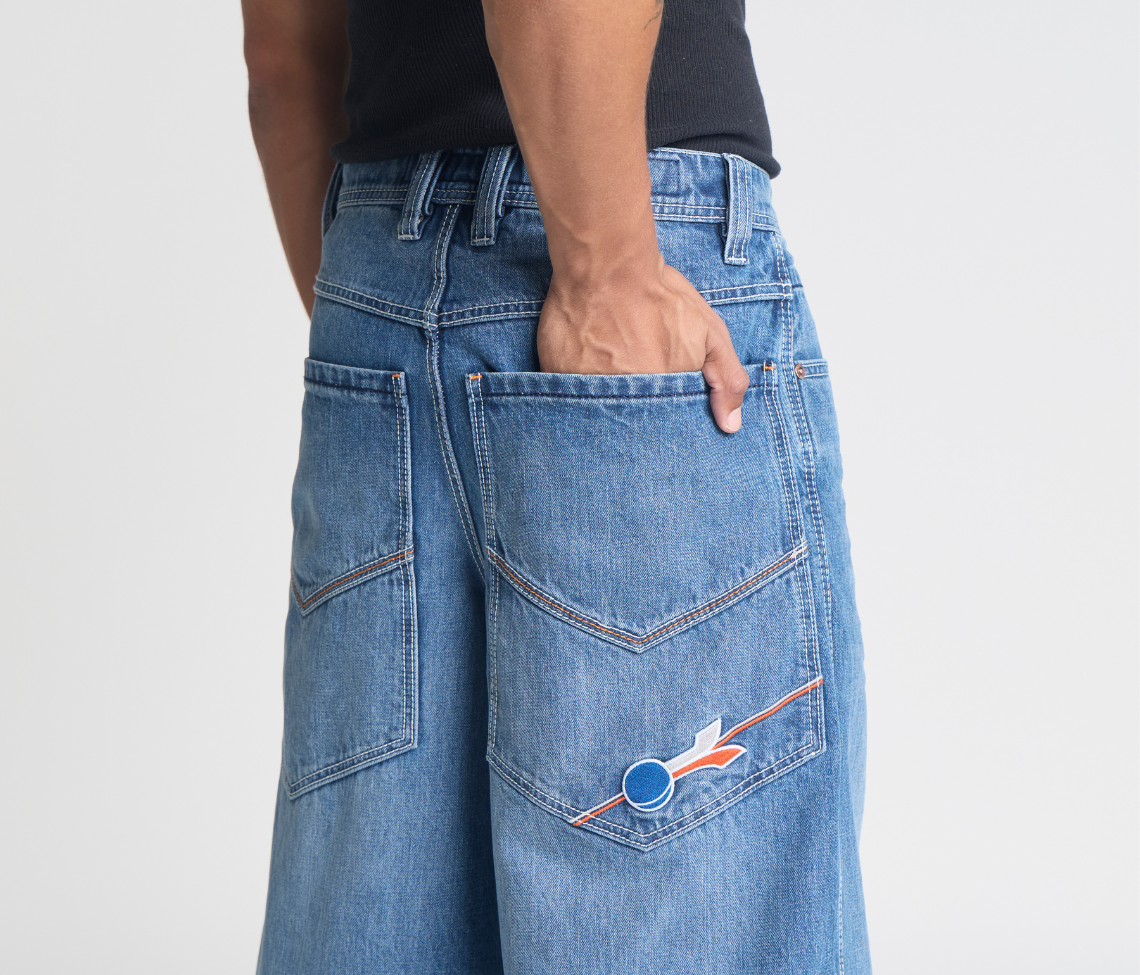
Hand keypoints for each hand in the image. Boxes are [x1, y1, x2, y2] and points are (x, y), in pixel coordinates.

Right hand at [537, 251, 750, 432]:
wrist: (607, 266)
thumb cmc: (659, 295)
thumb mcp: (709, 332)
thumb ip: (726, 380)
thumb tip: (731, 427)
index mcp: (662, 397)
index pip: (663, 428)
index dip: (662, 418)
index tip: (659, 398)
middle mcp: (624, 402)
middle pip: (629, 425)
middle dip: (633, 411)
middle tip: (632, 375)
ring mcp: (588, 393)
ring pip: (597, 414)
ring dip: (603, 403)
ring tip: (609, 369)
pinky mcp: (558, 379)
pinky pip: (567, 398)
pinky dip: (575, 391)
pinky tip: (584, 366)